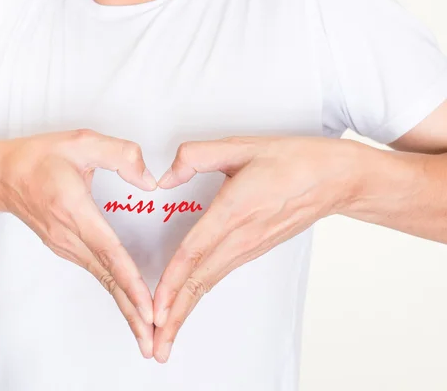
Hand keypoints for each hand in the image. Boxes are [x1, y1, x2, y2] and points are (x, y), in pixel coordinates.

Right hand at [0, 129, 157, 357]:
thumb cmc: (37, 158)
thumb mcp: (81, 140)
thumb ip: (120, 154)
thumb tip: (150, 181)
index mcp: (73, 210)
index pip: (108, 251)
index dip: (130, 280)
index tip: (147, 306)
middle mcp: (68, 236)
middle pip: (107, 278)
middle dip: (132, 312)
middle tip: (153, 343)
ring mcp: (65, 246)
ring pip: (103, 281)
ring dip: (126, 309)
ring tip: (147, 334)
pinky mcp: (66, 248)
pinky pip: (97, 273)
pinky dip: (116, 293)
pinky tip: (131, 307)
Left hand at [151, 136, 360, 362]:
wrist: (336, 180)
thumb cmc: (294, 161)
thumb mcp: (241, 146)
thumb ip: (196, 156)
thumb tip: (165, 178)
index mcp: (234, 210)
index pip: (194, 253)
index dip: (171, 283)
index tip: (155, 309)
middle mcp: (241, 237)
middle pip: (200, 282)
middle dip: (175, 317)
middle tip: (156, 347)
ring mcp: (249, 247)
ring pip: (209, 284)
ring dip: (185, 311)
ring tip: (167, 336)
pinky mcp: (254, 249)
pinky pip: (219, 275)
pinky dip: (199, 294)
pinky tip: (186, 304)